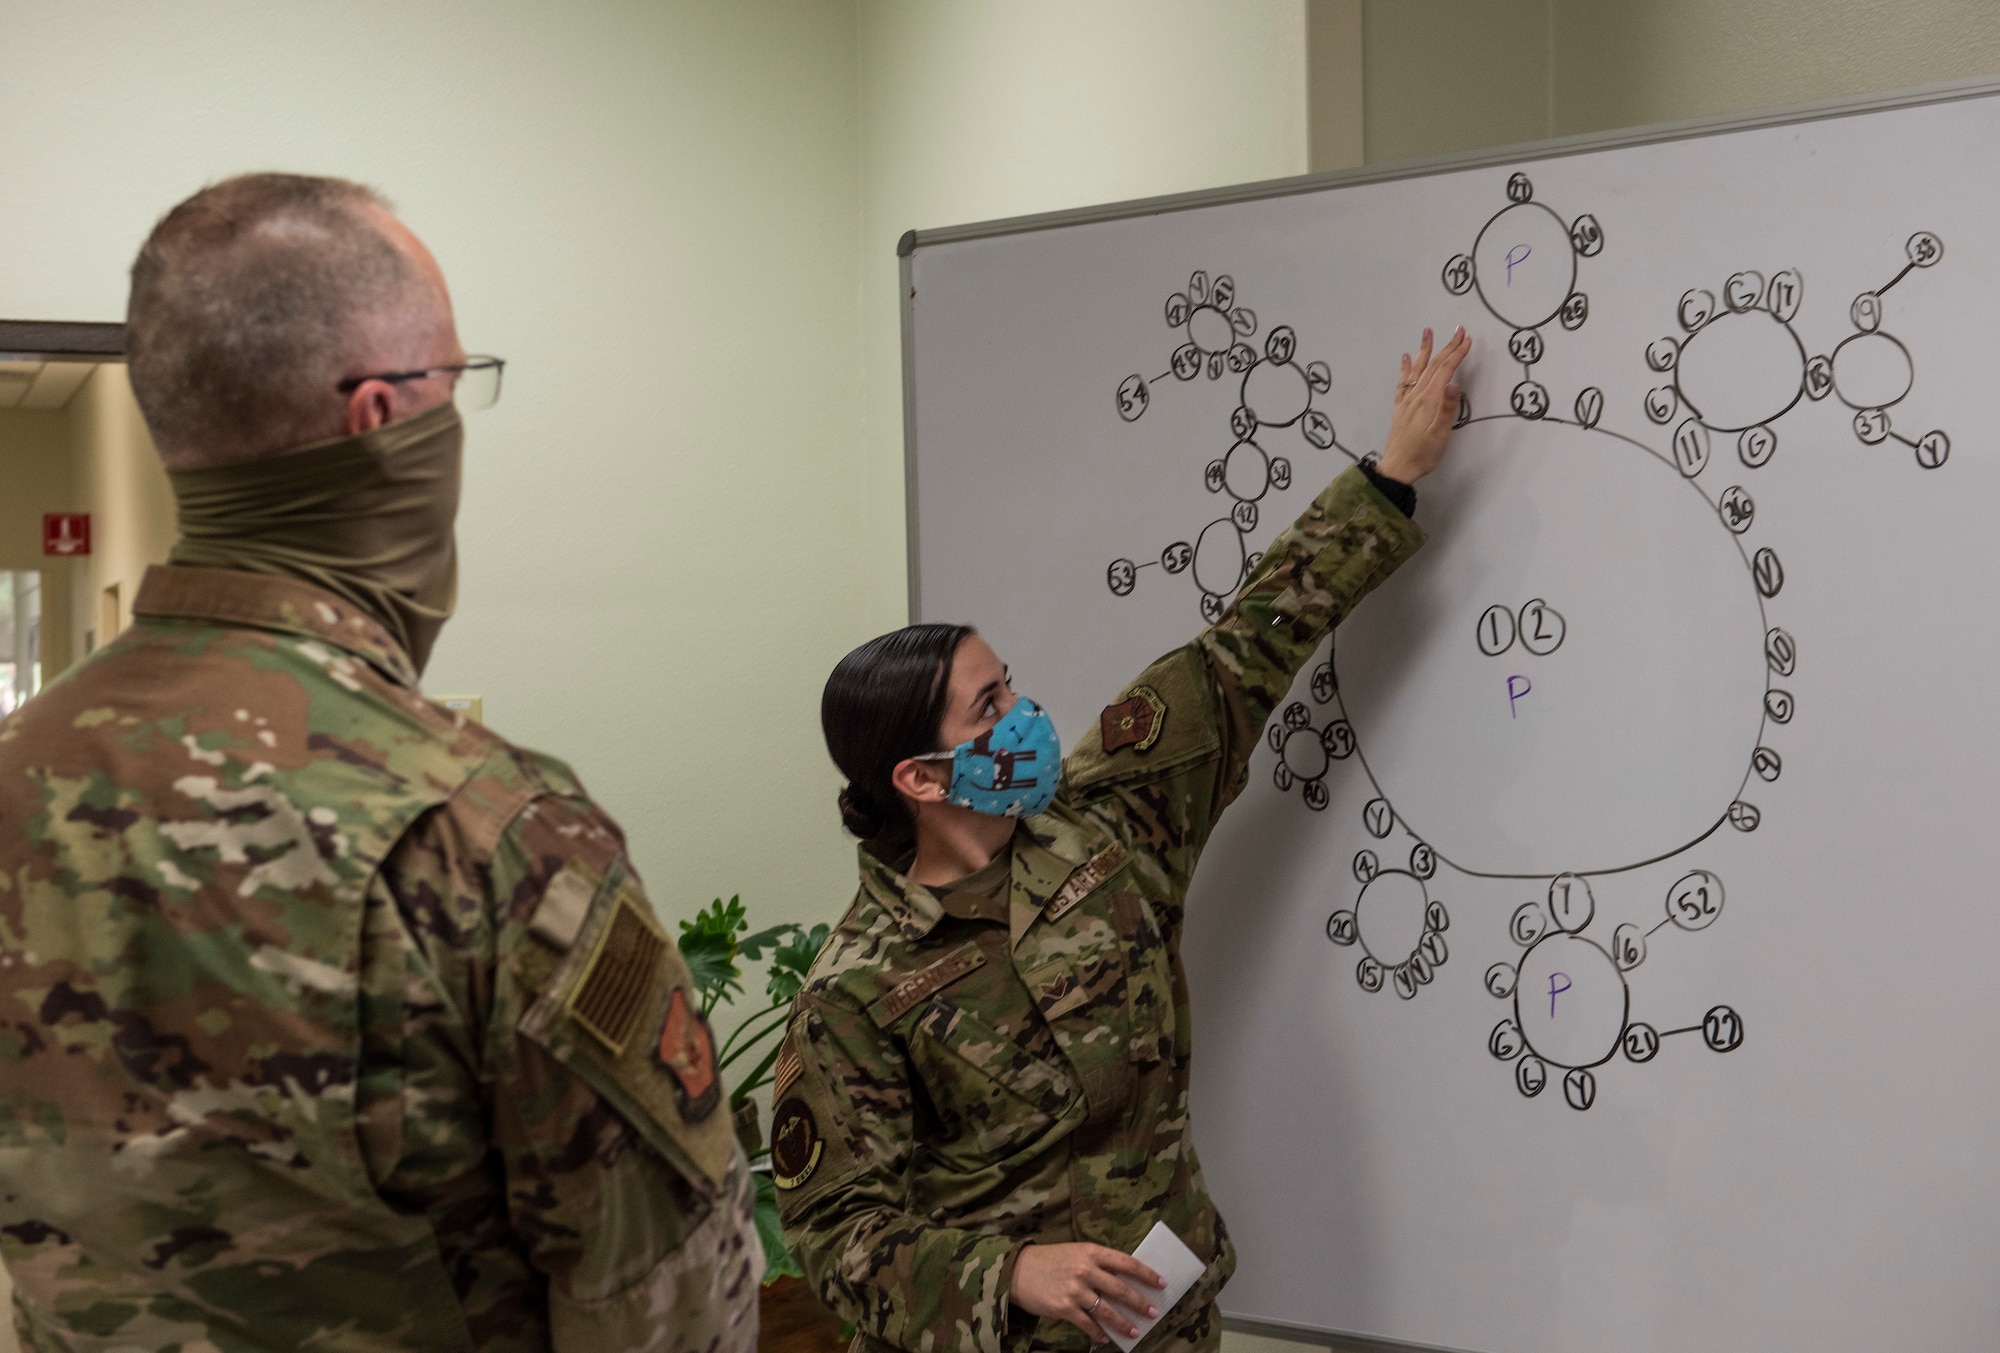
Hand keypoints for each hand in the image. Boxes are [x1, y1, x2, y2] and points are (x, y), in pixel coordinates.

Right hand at [1009, 1241, 1164, 1343]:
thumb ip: (1097, 1263)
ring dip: (1124, 1323)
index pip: (1126, 1262)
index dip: (1146, 1274)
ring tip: (1135, 1331)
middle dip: (1140, 1303)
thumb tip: (1123, 1280)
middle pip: (1121, 1289)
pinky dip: (1098, 1333)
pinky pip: (1088, 1324)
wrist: (1017, 1270)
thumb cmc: (1049, 1259)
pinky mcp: (1064, 1308)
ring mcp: (1075, 1290)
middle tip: (1154, 1312)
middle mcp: (1085, 1270)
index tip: (1160, 1283)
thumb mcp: (1075, 1252)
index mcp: (1091, 1251)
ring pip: (1107, 1310)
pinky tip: (1105, 1338)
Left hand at [1375, 325, 1471, 484]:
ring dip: (1425, 350)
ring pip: (1418, 370)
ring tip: (1427, 332)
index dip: (1457, 354)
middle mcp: (1417, 396)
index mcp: (1429, 401)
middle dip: (1447, 347)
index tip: (1467, 339)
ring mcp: (1407, 401)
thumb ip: (1447, 409)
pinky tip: (1405, 358)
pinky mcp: (1401, 408)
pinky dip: (1405, 368)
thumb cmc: (1423, 455)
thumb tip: (1455, 384)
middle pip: (1433, 366)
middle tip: (1458, 330)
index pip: (1445, 371)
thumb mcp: (1440, 435)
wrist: (1397, 468)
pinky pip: (1403, 382)